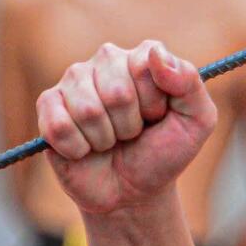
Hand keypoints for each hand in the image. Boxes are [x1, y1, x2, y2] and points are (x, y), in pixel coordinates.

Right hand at [37, 41, 216, 214]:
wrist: (133, 192)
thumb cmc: (164, 153)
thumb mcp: (197, 121)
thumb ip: (189, 83)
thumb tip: (155, 53)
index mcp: (143, 57)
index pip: (144, 67)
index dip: (154, 104)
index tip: (158, 117)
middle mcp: (107, 60)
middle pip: (116, 91)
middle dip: (130, 125)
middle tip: (134, 133)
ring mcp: (74, 80)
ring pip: (87, 110)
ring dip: (105, 139)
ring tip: (111, 141)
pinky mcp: (48, 105)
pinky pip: (58, 126)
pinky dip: (78, 149)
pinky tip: (85, 149)